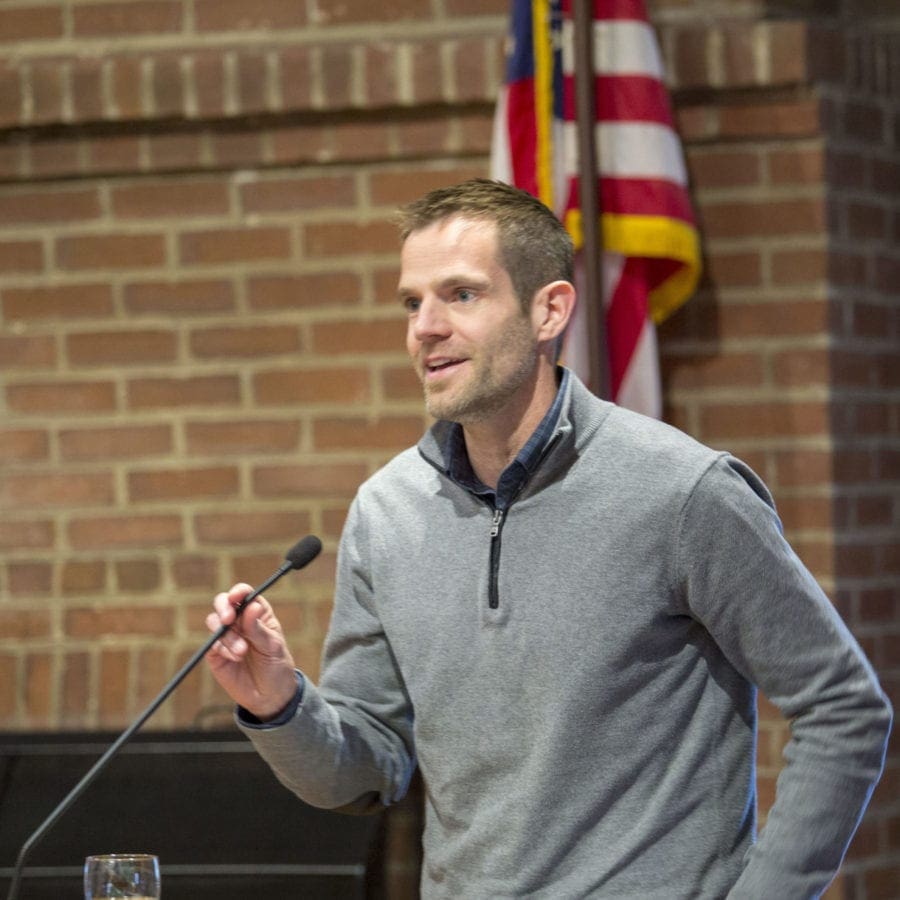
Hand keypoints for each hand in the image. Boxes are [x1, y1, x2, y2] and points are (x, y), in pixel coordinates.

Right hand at [205, 584, 298, 720]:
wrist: (270, 696)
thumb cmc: (276, 666)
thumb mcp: (273, 646)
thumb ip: (258, 628)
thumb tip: (251, 606)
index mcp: (257, 613)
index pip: (244, 594)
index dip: (238, 592)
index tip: (236, 597)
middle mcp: (240, 621)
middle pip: (223, 603)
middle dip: (223, 608)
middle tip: (229, 619)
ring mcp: (226, 636)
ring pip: (215, 622)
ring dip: (227, 635)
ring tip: (242, 651)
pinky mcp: (216, 654)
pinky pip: (212, 644)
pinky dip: (223, 649)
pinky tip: (236, 658)